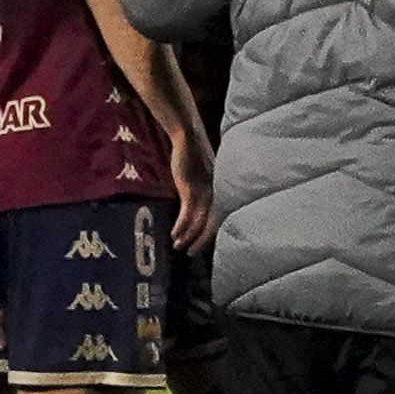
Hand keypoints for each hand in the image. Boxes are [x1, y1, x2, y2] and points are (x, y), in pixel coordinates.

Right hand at [168, 133, 214, 253]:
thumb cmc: (194, 159)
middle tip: (191, 254)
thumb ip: (203, 193)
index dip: (210, 236)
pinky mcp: (190, 188)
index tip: (200, 247)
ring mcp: (203, 191)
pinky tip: (174, 233)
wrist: (187, 139)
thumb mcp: (202, 178)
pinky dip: (181, 225)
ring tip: (178, 246)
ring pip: (198, 221)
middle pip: (212, 224)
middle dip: (201, 242)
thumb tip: (198, 212)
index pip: (219, 220)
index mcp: (219, 192)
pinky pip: (187, 212)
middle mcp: (215, 194)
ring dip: (188, 236)